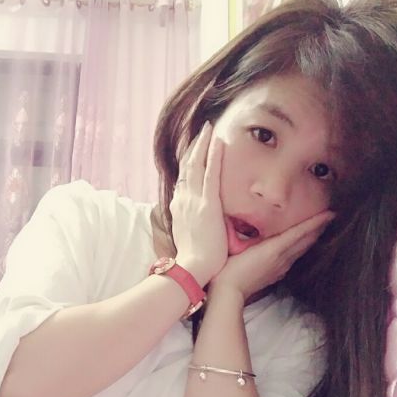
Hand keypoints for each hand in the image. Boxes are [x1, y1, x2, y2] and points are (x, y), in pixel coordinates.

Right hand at [171, 122, 228, 286]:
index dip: (188, 164)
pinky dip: (212, 155)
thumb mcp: (188, 238)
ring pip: (195, 166)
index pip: (183, 181)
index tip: (193, 151)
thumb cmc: (193, 260)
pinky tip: (218, 140)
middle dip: (193, 148)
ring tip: (208, 128)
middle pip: (186, 168)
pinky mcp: (206, 204)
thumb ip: (191, 225)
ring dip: (201, 145)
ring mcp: (193, 201)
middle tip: (201, 131)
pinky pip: (210, 174)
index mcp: (179, 209)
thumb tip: (197, 222)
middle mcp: (182, 201)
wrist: (193, 268)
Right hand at [211, 210, 334, 301]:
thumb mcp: (239, 246)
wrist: (230, 293)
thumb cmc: (229, 268)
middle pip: (306, 241)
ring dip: (311, 240)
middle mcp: (282, 257)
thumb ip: (249, 234)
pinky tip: (298, 249)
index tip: (331, 213)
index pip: (300, 232)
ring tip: (319, 230)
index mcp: (275, 248)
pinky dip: (300, 250)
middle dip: (318, 229)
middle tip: (329, 218)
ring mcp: (281, 268)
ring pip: (301, 251)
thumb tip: (252, 222)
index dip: (316, 222)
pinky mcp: (276, 275)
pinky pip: (293, 259)